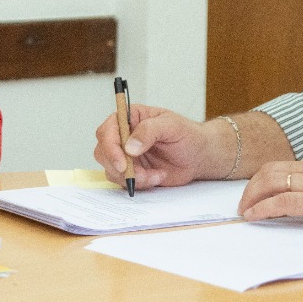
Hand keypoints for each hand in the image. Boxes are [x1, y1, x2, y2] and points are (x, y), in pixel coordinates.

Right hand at [93, 104, 228, 189]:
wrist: (200, 156)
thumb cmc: (188, 135)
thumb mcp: (172, 126)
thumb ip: (149, 131)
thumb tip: (130, 146)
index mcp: (130, 118)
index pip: (107, 130)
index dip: (110, 147)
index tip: (123, 162)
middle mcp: (124, 136)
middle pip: (103, 152)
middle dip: (119, 166)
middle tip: (140, 174)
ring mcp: (126, 155)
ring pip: (111, 169)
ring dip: (132, 177)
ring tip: (155, 175)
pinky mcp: (132, 171)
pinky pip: (123, 181)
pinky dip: (140, 183)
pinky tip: (158, 176)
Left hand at [238, 154, 302, 229]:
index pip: (283, 166)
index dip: (264, 179)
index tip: (256, 191)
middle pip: (270, 171)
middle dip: (251, 187)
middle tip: (243, 202)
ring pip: (271, 183)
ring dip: (252, 197)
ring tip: (244, 211)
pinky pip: (282, 202)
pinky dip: (263, 208)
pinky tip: (254, 216)